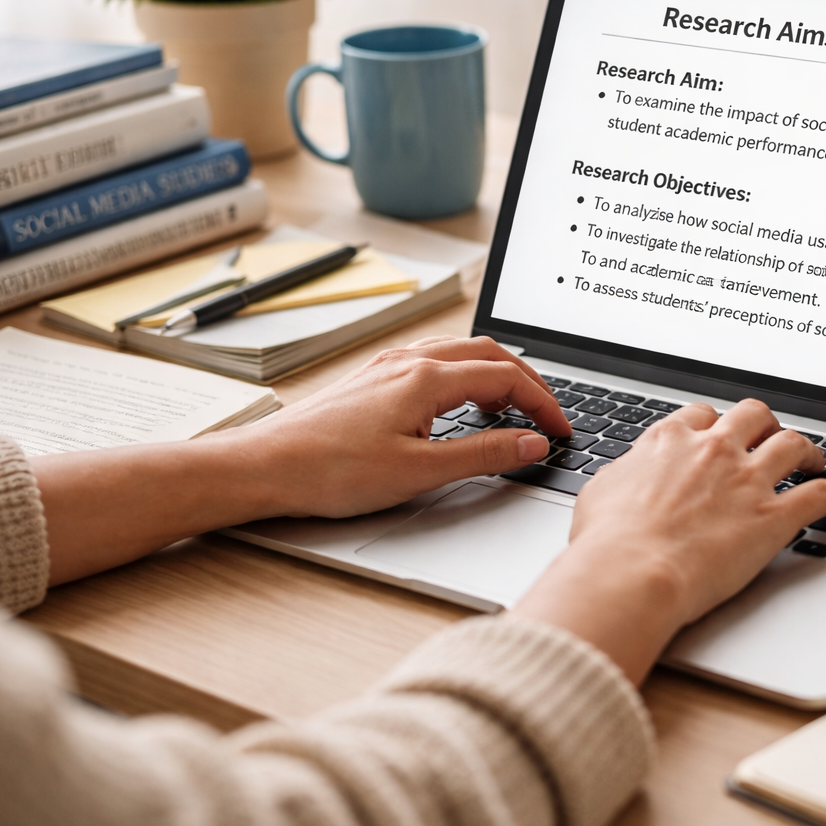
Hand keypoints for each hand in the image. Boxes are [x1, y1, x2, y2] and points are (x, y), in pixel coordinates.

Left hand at [242, 335, 570, 517]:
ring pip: (458, 353)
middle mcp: (408, 361)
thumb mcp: (420, 472)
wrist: (264, 467)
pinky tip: (457, 405)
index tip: (561, 430)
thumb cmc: (330, 471)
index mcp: (426, 378)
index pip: (507, 377)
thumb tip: (532, 443)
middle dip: (526, 380)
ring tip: (510, 409)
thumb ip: (484, 455)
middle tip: (546, 415)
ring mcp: (387, 367)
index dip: (543, 403)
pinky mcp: (371, 380)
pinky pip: (432, 361)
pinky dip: (462, 376)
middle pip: (487, 353)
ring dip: (494, 374)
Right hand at [511, 399, 825, 682]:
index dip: (714, 424)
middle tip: (769, 438)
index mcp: (670, 440)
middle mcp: (713, 450)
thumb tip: (628, 473)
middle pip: (753, 415)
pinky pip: (821, 494)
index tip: (719, 434)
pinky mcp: (773, 516)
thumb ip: (626, 474)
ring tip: (814, 459)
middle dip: (764, 424)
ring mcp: (747, 480)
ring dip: (807, 449)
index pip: (701, 415)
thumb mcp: (602, 491)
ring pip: (792, 444)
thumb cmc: (607, 542)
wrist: (631, 572)